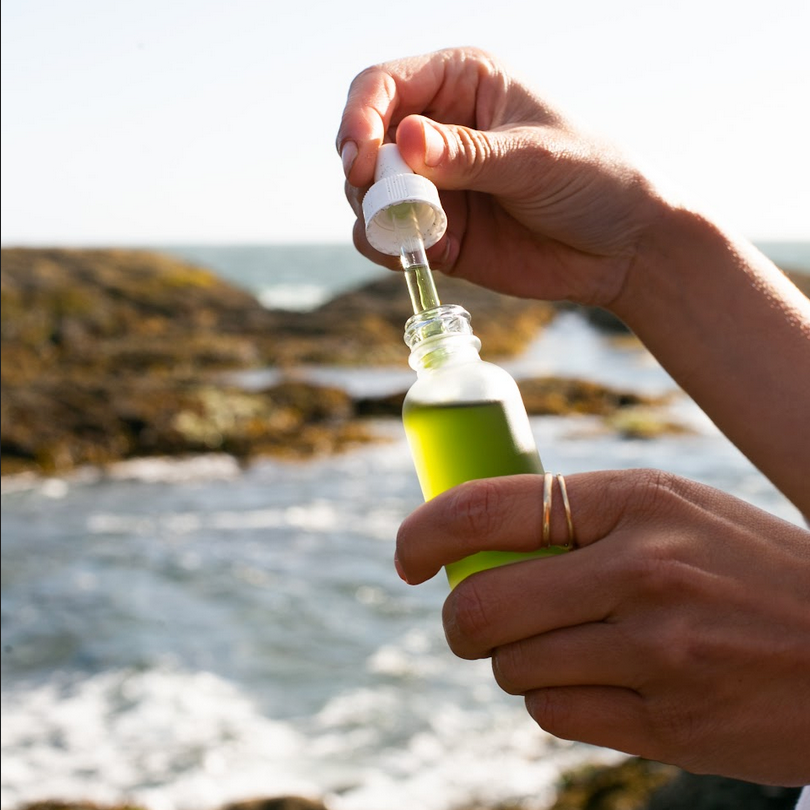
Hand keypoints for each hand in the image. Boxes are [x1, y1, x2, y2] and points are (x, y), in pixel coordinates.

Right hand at [335, 47, 668, 308]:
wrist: (621, 249)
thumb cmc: (592, 179)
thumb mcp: (533, 158)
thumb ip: (468, 153)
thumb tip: (404, 140)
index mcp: (461, 85)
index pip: (382, 85)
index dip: (360, 116)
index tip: (360, 157)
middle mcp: (437, 131)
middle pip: (365, 141)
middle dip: (362, 173)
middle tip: (381, 201)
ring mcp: (433, 185)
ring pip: (367, 193)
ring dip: (374, 214)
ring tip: (413, 232)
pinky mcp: (436, 233)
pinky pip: (387, 238)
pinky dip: (388, 248)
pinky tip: (419, 255)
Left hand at [395, 468, 809, 785]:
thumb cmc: (747, 567)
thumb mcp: (672, 509)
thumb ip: (576, 517)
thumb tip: (471, 541)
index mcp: (635, 499)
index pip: (486, 508)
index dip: (422, 533)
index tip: (406, 558)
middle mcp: (642, 570)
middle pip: (479, 606)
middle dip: (460, 618)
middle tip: (477, 618)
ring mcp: (657, 652)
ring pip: (511, 667)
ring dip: (514, 661)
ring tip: (564, 645)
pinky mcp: (669, 725)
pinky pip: (552, 713)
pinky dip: (554, 698)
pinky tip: (601, 681)